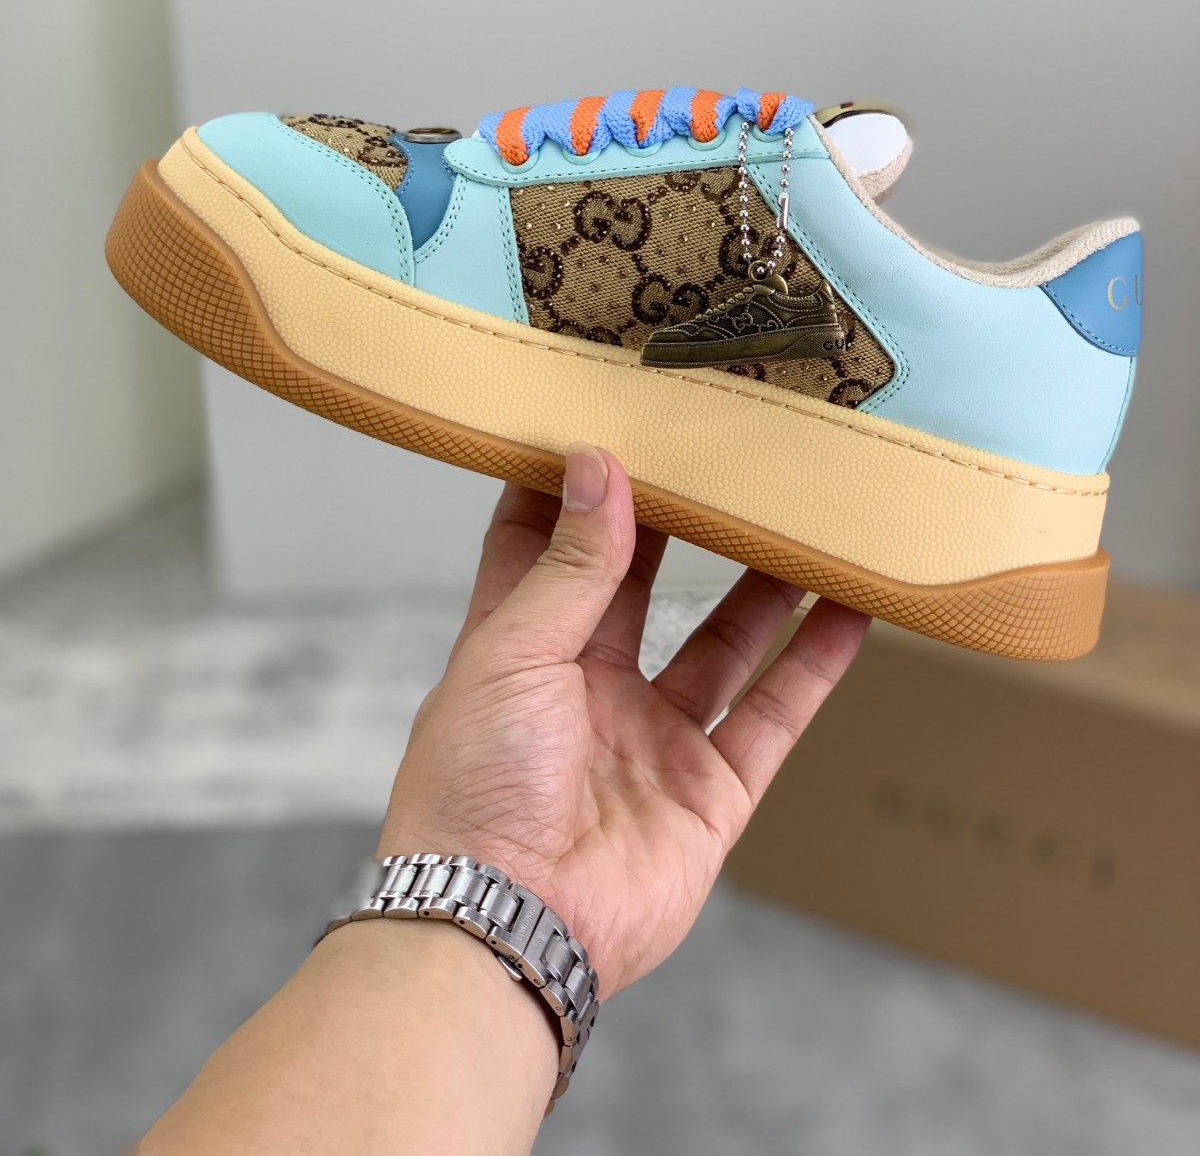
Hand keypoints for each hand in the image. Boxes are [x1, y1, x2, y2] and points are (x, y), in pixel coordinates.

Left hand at [380, 445, 867, 997]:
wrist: (507, 925)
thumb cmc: (473, 787)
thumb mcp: (511, 652)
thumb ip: (571, 565)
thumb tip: (597, 464)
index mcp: (519, 648)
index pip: (543, 547)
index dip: (572, 486)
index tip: (607, 416)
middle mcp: (587, 687)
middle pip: (644, 585)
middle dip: (681, 522)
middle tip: (723, 452)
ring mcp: (652, 738)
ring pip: (724, 640)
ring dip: (764, 582)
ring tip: (804, 514)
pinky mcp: (710, 789)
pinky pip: (774, 713)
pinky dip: (815, 662)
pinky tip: (851, 607)